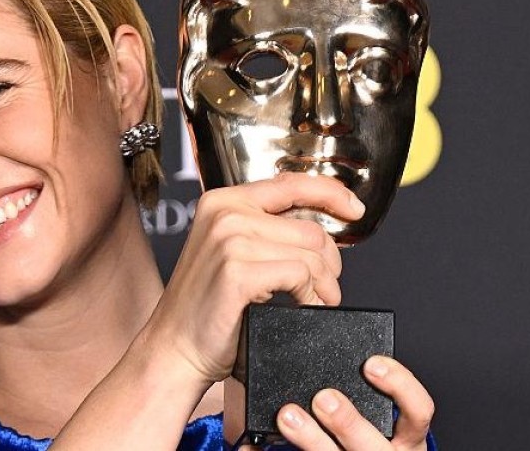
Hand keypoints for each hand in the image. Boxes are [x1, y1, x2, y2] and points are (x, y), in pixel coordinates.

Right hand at [143, 173, 364, 385]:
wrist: (175, 346)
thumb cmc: (207, 306)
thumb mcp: (231, 251)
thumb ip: (265, 228)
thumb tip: (319, 227)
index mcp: (222, 201)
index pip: (291, 184)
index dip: (330, 193)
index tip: (353, 208)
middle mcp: (225, 213)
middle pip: (310, 227)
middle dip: (330, 261)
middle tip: (326, 287)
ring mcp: (230, 240)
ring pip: (310, 253)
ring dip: (324, 283)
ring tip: (316, 300)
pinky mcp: (238, 270)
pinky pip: (300, 275)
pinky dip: (310, 295)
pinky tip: (301, 306)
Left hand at [276, 355, 434, 449]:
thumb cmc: (371, 438)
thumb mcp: (381, 418)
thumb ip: (364, 392)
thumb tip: (339, 356)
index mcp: (408, 438)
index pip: (419, 410)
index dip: (399, 386)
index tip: (371, 364)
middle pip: (374, 445)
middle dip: (348, 421)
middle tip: (324, 397)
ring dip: (311, 438)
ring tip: (288, 416)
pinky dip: (295, 449)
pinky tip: (275, 438)